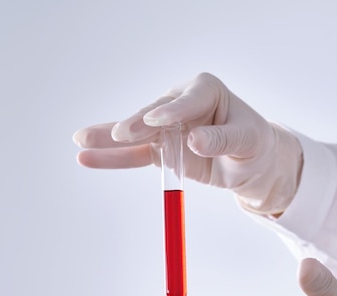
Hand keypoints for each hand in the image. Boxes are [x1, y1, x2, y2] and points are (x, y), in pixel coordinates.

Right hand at [73, 72, 302, 214]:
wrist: (252, 164)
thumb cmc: (254, 144)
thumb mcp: (248, 141)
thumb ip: (222, 140)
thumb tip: (195, 141)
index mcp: (207, 90)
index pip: (188, 99)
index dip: (172, 111)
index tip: (156, 121)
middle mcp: (181, 103)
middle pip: (155, 114)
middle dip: (136, 124)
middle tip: (121, 134)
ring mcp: (167, 126)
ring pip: (137, 134)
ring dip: (110, 139)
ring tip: (82, 141)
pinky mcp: (161, 148)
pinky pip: (136, 154)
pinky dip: (113, 158)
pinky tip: (88, 158)